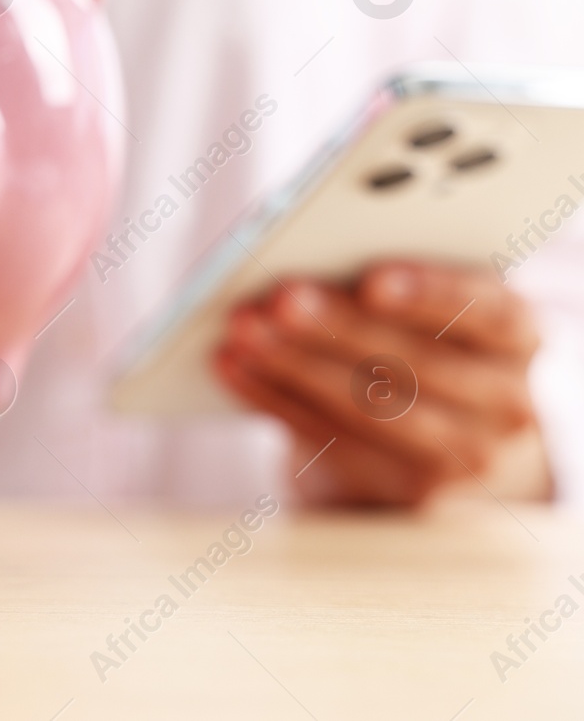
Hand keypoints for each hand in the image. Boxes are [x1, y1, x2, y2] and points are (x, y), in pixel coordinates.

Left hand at [213, 260, 548, 505]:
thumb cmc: (431, 346)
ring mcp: (461, 456)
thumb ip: (388, 285)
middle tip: (279, 299)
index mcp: (516, 335)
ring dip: (294, 365)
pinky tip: (234, 365)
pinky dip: (273, 397)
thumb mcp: (436, 312)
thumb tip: (305, 261)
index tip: (372, 279)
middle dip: (337, 328)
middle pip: (413, 363)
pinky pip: (330, 439)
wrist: (459, 447)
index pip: (486, 312)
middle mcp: (504, 402)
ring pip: (368, 407)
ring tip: (243, 328)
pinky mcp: (406, 491)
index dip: (430, 294)